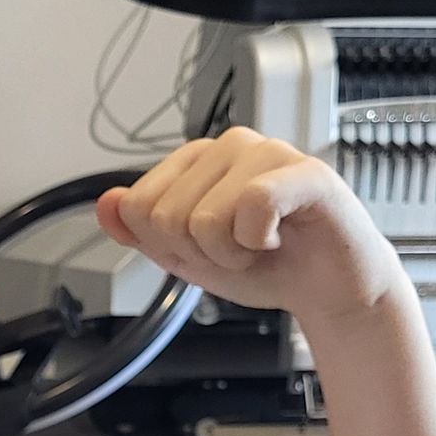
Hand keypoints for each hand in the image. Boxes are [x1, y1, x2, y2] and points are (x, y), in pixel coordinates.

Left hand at [96, 128, 403, 325]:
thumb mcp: (187, 256)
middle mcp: (228, 146)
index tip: (205, 247)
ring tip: (261, 245)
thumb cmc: (266, 266)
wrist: (328, 288)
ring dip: (231, 254)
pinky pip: (251, 208)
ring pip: (204, 219)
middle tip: (238, 250)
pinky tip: (279, 236)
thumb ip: (142, 232)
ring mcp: (267, 153)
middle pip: (164, 217)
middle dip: (199, 254)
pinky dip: (259, 242)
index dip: (166, 246)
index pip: (136, 207)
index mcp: (195, 161)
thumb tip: (106, 203)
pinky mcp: (304, 172)